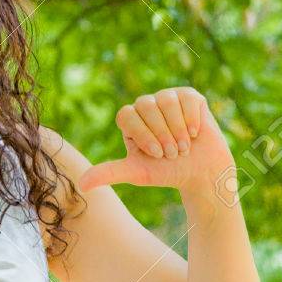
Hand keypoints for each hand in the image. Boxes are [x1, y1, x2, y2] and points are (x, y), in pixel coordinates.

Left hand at [77, 87, 235, 196]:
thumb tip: (81, 185)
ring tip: (183, 146)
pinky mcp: (189, 96)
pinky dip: (191, 120)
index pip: (126, 115)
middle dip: (161, 134)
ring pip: (166, 101)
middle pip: (145, 106)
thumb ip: (109, 173)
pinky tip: (194, 133)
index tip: (156, 155)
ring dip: (177, 129)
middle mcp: (146, 105)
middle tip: (171, 153)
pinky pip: (187, 99)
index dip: (142, 134)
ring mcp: (167, 98)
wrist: (201, 173)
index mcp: (130, 119)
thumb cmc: (167, 171)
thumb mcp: (137, 172)